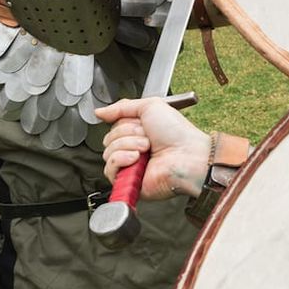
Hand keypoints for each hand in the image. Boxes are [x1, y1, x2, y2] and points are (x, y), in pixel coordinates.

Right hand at [96, 98, 211, 200]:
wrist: (188, 155)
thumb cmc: (178, 133)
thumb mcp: (150, 106)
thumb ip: (122, 107)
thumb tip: (99, 112)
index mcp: (138, 133)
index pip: (114, 126)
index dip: (125, 123)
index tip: (141, 124)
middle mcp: (133, 150)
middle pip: (108, 139)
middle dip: (127, 134)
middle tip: (147, 137)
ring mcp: (131, 167)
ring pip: (108, 153)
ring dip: (128, 145)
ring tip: (146, 148)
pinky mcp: (129, 182)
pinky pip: (109, 169)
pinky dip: (121, 159)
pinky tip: (136, 159)